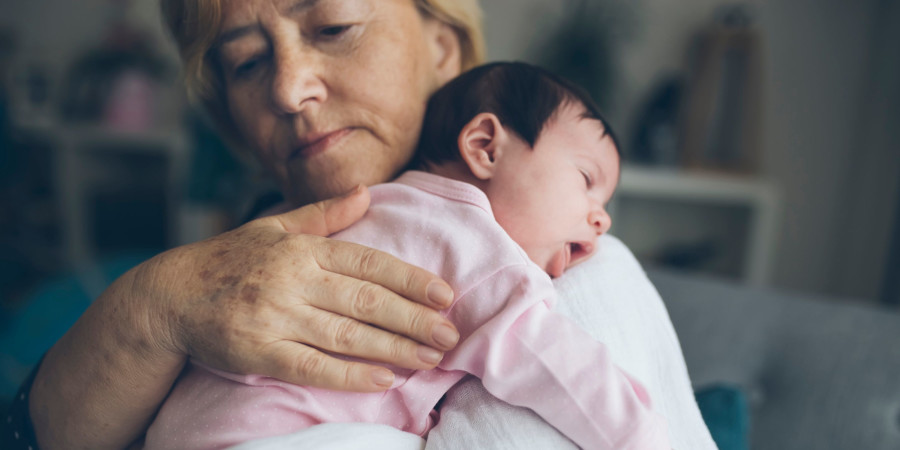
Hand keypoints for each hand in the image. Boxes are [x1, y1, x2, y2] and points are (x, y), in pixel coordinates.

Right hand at [144, 185, 458, 391]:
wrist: (170, 295)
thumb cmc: (229, 259)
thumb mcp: (274, 226)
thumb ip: (324, 214)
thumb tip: (367, 193)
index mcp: (301, 247)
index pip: (368, 262)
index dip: (410, 279)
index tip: (445, 294)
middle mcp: (292, 278)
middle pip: (365, 300)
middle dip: (413, 318)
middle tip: (451, 333)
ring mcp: (274, 316)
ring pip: (346, 334)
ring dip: (393, 347)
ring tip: (430, 358)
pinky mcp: (258, 351)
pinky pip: (311, 366)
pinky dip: (349, 374)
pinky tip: (384, 379)